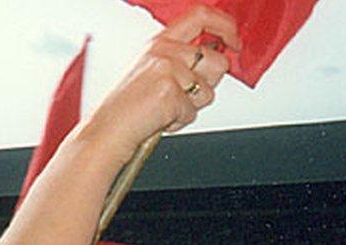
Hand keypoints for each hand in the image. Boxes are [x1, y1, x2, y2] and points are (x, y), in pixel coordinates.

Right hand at [85, 4, 239, 161]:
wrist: (110, 128)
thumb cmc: (130, 105)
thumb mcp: (155, 70)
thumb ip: (185, 59)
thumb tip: (220, 56)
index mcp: (161, 41)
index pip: (201, 16)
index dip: (226, 26)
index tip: (234, 42)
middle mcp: (165, 51)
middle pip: (217, 61)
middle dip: (210, 84)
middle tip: (185, 95)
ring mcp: (168, 70)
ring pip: (209, 91)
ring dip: (193, 105)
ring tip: (168, 106)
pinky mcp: (170, 92)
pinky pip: (193, 111)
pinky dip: (180, 121)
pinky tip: (161, 117)